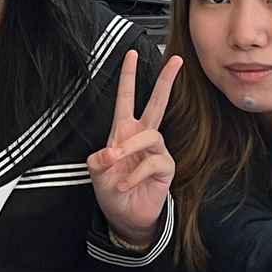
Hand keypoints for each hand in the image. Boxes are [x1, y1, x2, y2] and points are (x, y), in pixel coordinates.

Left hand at [86, 49, 184, 247]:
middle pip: (157, 103)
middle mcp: (142, 137)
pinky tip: (124, 184)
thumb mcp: (97, 173)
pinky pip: (153, 162)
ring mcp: (156, 151)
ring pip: (149, 135)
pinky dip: (136, 172)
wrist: (125, 217)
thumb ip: (98, 160)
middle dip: (165, 81)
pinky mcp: (164, 167)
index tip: (131, 54)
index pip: (127, 98)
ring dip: (130, 147)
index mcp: (123, 131)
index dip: (129, 76)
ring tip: (116, 161)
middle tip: (175, 61)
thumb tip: (110, 151)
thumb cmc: (112, 190)